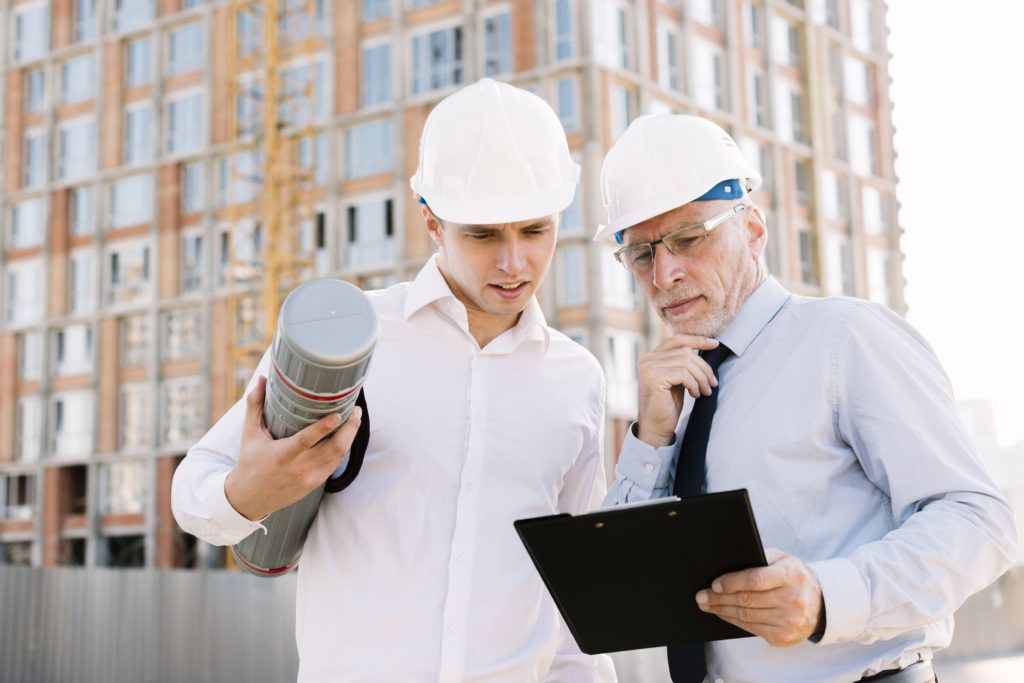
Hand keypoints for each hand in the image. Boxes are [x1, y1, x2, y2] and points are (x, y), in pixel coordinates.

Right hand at [224, 376, 362, 520]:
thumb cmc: (249, 463)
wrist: (249, 499)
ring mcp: (310, 478)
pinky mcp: (315, 484)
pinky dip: (343, 449)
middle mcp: (299, 468)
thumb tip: (262, 380)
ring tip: (355, 419)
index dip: (324, 427)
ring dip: (350, 437)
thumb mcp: (249, 434)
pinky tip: (346, 436)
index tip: (338, 414)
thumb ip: (255, 406)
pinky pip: (335, 464)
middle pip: (333, 448)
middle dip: (349, 429)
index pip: (307, 440)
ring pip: (338, 457)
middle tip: (356, 411)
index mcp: (282, 455)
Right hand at [636, 335, 719, 446]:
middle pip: (685, 352)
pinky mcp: (654, 378)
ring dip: (701, 378)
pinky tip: (695, 395)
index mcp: (651, 357)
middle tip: (713, 383)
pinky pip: (683, 374)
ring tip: (705, 391)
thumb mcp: (676, 380)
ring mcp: (649, 368)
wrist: (656, 427)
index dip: (697, 340)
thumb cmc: (667, 405)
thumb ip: (682, 364)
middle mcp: (647, 359)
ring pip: (686, 363)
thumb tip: (703, 349)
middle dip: (704, 368)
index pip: (677, 340)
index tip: (715, 344)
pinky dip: (694, 384)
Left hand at [695, 548, 824, 646]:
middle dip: (719, 598)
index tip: (714, 584)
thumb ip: (758, 558)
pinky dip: (733, 621)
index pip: (756, 579)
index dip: (732, 582)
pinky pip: (751, 629)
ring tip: (706, 604)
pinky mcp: (783, 637)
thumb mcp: (782, 559)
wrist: (819, 604)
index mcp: (791, 575)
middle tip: (701, 596)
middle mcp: (793, 599)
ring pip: (746, 616)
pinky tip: (722, 614)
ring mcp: (789, 621)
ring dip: (721, 610)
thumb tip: (726, 563)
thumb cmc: (792, 576)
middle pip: (747, 600)